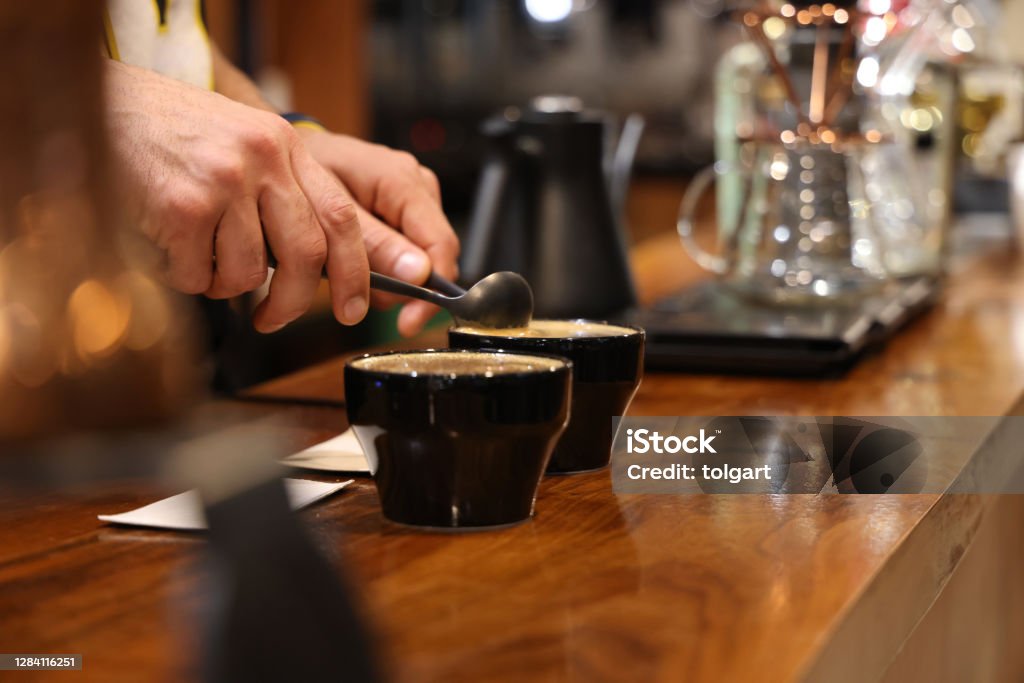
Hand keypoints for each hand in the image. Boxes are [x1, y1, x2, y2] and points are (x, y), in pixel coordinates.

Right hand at [105, 61, 369, 332]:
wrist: (96, 104)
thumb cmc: (169, 134)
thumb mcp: (242, 144)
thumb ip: (281, 193)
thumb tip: (314, 267)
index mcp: (284, 146)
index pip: (341, 217)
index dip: (355, 272)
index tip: (354, 308)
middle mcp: (262, 159)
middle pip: (307, 255)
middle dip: (294, 302)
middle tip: (272, 319)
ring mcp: (224, 181)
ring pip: (249, 274)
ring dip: (222, 283)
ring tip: (195, 254)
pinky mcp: (182, 208)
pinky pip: (198, 276)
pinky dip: (182, 276)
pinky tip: (163, 244)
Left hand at [296, 129, 459, 336]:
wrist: (286, 154)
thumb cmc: (302, 173)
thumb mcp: (327, 211)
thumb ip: (374, 244)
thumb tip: (418, 274)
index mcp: (403, 180)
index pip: (440, 244)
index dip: (431, 291)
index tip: (409, 323)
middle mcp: (419, 186)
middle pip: (433, 256)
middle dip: (400, 285)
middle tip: (354, 290)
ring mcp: (416, 198)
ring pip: (421, 260)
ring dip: (389, 278)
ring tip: (346, 269)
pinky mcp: (407, 212)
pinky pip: (408, 252)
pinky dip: (384, 267)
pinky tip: (356, 261)